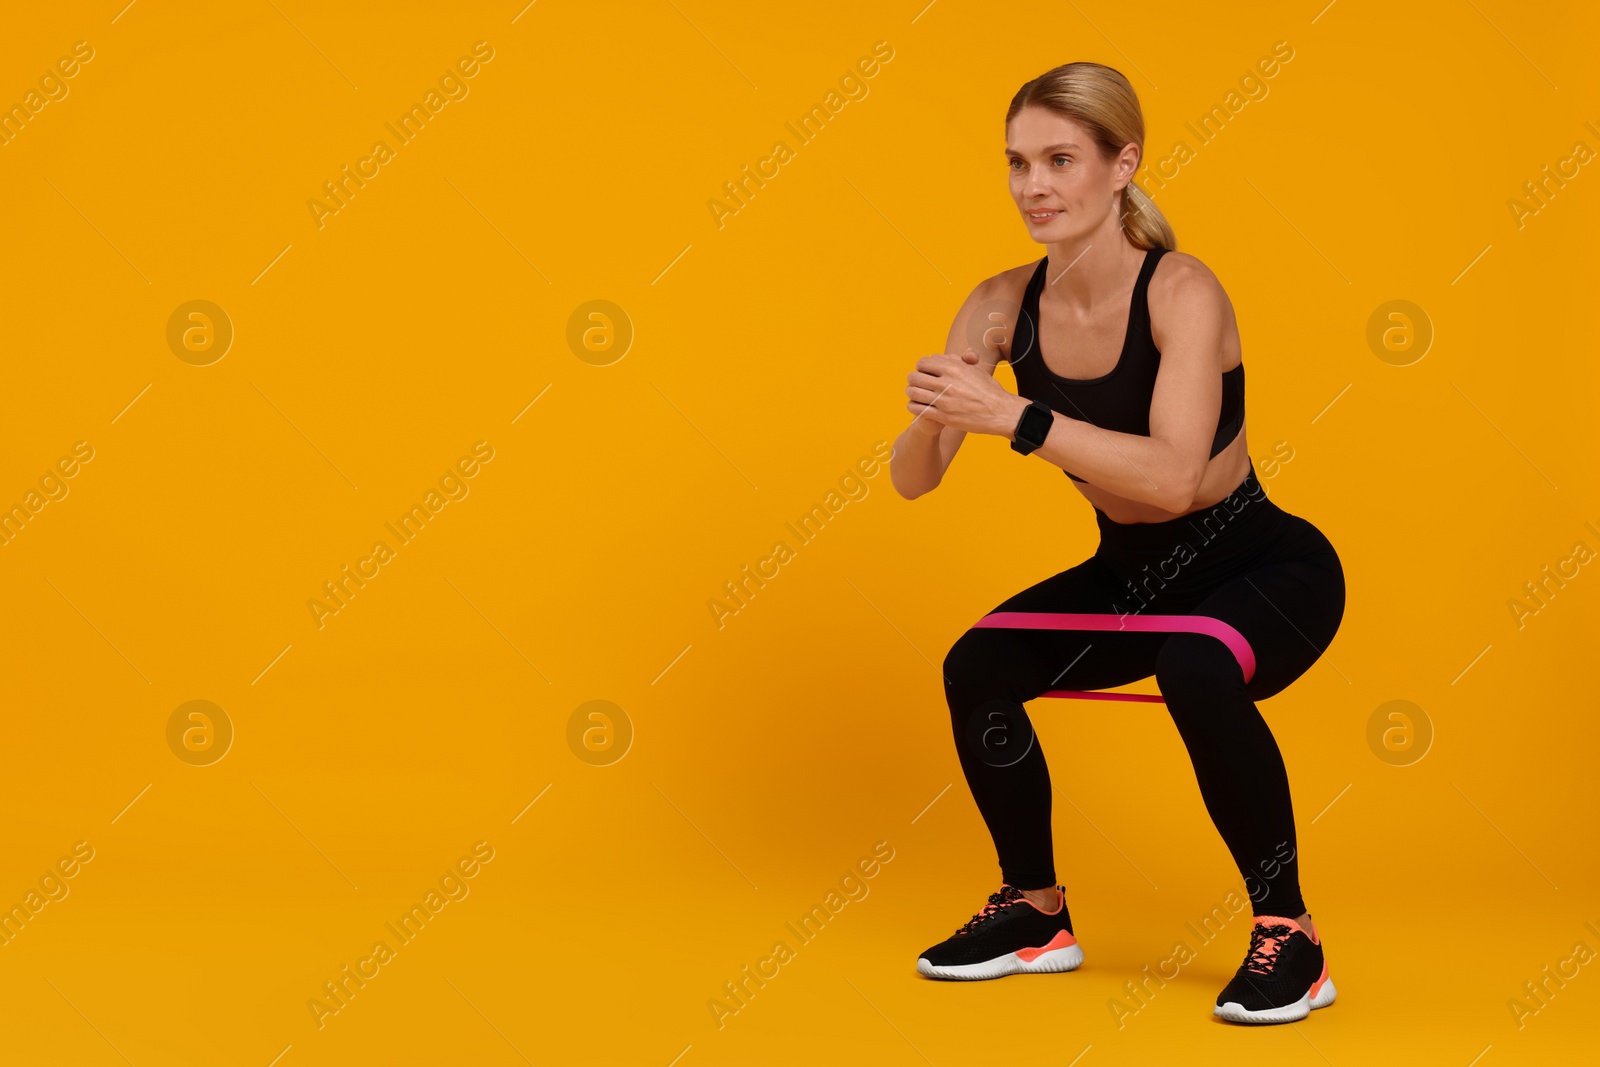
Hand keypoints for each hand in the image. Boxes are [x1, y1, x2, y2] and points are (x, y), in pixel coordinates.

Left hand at [906, 348, 1022, 435]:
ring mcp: (943, 400)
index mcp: (954, 368)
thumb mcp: (975, 369)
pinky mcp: (942, 416)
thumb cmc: (989, 390)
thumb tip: (937, 356)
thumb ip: (956, 361)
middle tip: (918, 384)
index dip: (921, 367)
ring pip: (913, 393)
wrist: (999, 412)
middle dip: (914, 380)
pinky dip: (914, 406)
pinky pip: (917, 409)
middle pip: (914, 377)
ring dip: (912, 393)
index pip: (923, 363)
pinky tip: (919, 406)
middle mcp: (946, 382)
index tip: (925, 372)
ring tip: (917, 395)